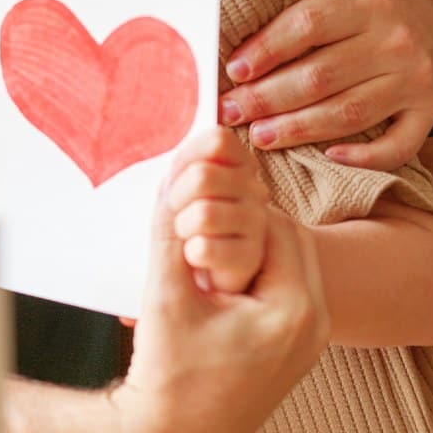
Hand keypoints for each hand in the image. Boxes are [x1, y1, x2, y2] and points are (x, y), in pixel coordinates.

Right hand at [115, 150, 328, 432]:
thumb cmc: (167, 379)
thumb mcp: (165, 298)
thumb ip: (168, 234)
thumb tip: (169, 178)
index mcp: (293, 310)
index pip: (275, 225)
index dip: (238, 205)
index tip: (204, 200)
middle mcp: (314, 326)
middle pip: (291, 242)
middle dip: (250, 222)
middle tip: (209, 216)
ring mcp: (309, 343)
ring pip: (291, 264)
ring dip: (255, 246)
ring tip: (211, 247)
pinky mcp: (295, 353)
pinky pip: (287, 292)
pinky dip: (259, 274)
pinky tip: (222, 276)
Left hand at [165, 127, 268, 294]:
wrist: (194, 291)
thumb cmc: (184, 243)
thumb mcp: (176, 200)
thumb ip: (179, 177)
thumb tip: (176, 168)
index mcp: (237, 169)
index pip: (218, 140)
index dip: (186, 160)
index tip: (176, 185)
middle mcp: (253, 192)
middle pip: (203, 175)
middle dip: (175, 199)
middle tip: (180, 220)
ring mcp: (256, 224)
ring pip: (204, 213)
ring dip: (182, 231)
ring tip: (190, 244)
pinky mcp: (251, 259)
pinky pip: (204, 247)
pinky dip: (190, 256)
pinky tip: (199, 264)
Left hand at [218, 0, 432, 171]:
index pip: (308, 25)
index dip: (266, 48)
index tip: (233, 69)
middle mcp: (395, 39)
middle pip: (320, 76)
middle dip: (268, 98)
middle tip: (230, 112)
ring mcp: (414, 79)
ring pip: (347, 114)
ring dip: (298, 130)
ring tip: (259, 136)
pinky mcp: (427, 111)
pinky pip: (397, 143)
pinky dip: (365, 155)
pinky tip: (329, 156)